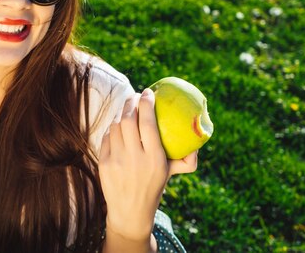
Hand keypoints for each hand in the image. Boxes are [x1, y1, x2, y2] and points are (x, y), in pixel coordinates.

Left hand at [98, 88, 197, 240]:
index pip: (148, 123)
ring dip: (121, 114)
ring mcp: (116, 161)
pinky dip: (112, 128)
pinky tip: (117, 126)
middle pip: (128, 120)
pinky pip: (106, 137)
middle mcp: (135, 158)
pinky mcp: (104, 163)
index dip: (146, 103)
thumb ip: (185, 157)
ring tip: (127, 110)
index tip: (148, 92)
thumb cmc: (154, 187)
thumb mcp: (170, 173)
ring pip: (115, 126)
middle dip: (130, 103)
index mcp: (155, 158)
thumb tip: (200, 137)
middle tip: (135, 96)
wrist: (130, 212)